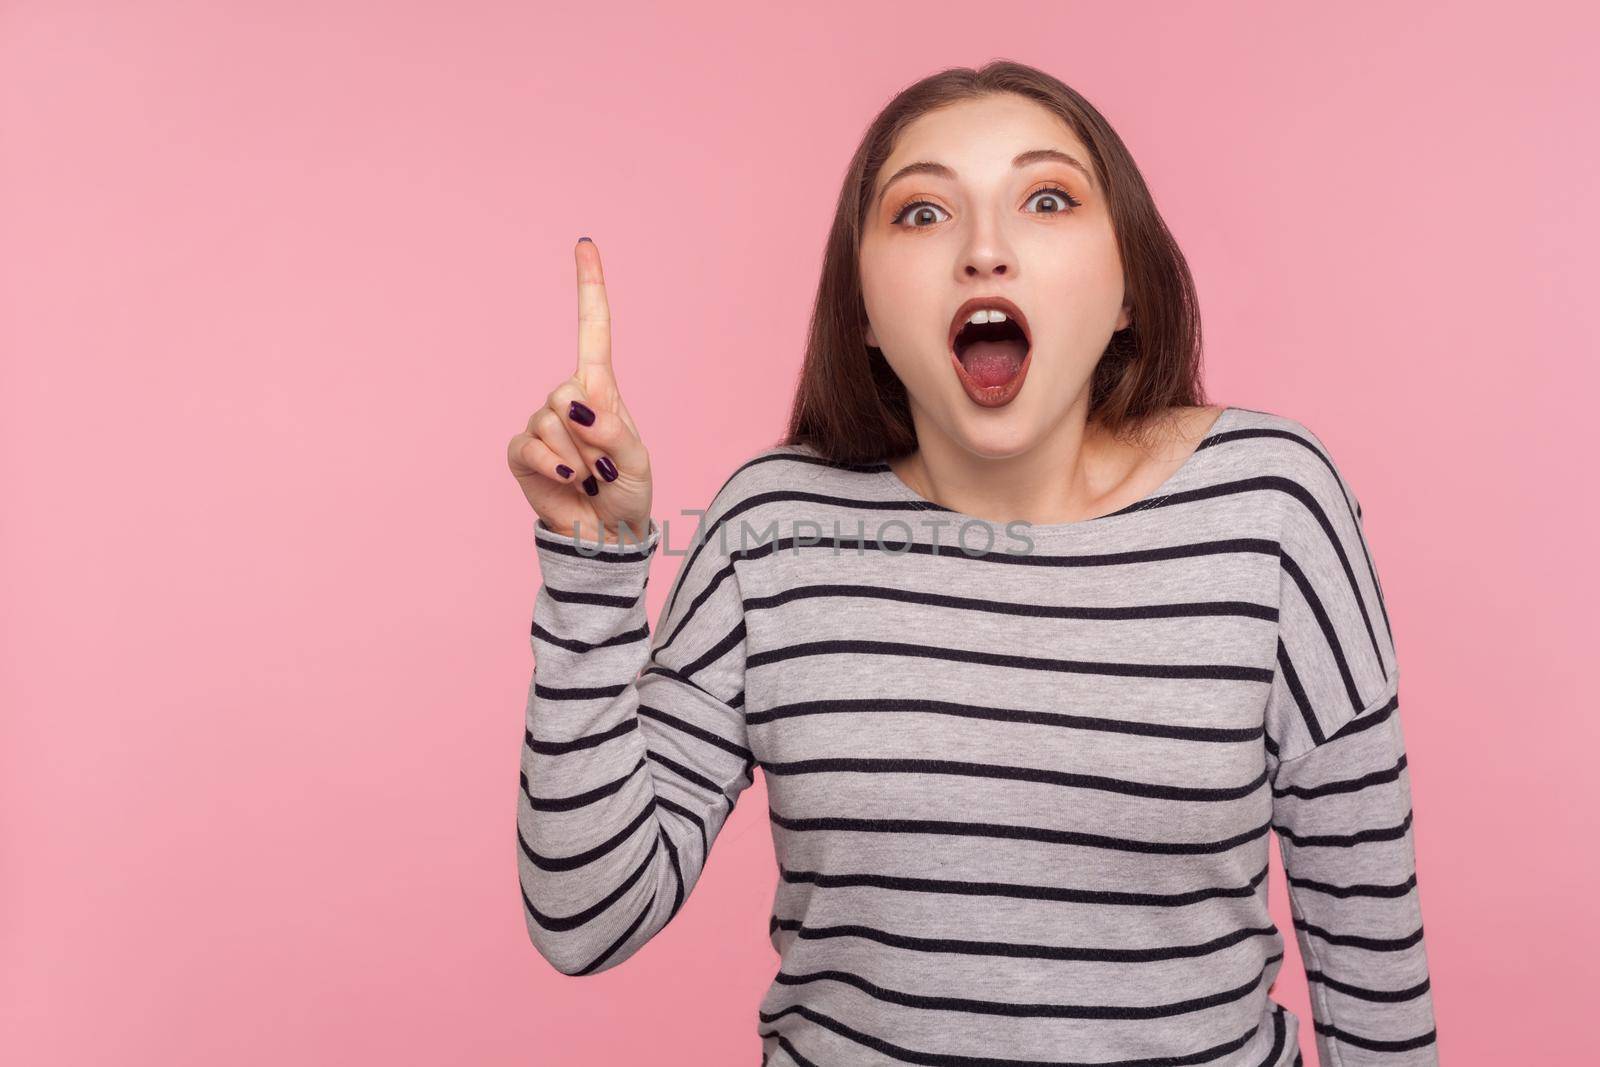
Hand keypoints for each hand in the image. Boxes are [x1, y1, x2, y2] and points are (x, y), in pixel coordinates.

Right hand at [507, 238, 652, 543]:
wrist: (604, 534)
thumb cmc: (628, 492)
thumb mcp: (636, 461)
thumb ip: (613, 431)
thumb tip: (576, 410)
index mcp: (602, 390)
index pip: (593, 330)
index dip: (590, 288)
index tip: (585, 244)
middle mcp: (568, 400)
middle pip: (567, 391)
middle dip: (590, 433)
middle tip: (605, 464)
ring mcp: (541, 424)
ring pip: (550, 423)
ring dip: (577, 457)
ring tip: (589, 477)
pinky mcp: (522, 452)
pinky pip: (530, 445)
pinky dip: (554, 465)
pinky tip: (570, 480)